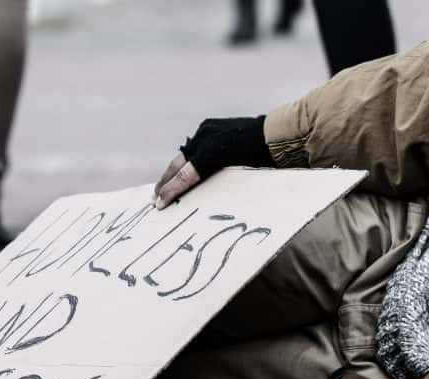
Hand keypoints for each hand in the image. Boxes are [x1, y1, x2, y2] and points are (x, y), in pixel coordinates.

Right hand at [152, 116, 272, 209]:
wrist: (274, 134)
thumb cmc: (262, 160)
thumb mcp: (238, 176)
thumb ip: (215, 183)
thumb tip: (198, 195)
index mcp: (212, 153)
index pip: (185, 176)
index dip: (170, 191)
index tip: (158, 204)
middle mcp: (204, 139)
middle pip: (178, 164)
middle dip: (165, 182)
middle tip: (155, 197)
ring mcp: (205, 130)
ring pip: (183, 154)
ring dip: (173, 170)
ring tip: (163, 185)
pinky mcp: (208, 125)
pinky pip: (193, 144)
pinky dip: (186, 157)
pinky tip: (181, 167)